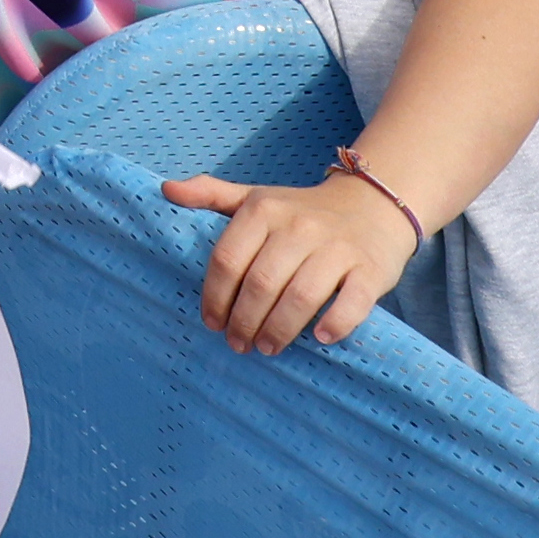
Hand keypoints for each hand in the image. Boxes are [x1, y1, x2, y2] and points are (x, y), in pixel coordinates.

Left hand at [161, 162, 431, 356]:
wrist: (372, 207)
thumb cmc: (302, 212)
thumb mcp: (255, 197)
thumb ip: (211, 194)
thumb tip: (165, 189)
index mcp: (264, 210)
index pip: (228, 259)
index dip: (215, 296)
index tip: (211, 323)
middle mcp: (299, 226)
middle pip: (261, 283)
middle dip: (244, 320)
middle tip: (238, 344)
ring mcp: (337, 248)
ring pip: (301, 296)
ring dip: (280, 330)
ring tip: (267, 348)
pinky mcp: (369, 270)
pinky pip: (351, 302)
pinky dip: (335, 323)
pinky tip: (319, 338)